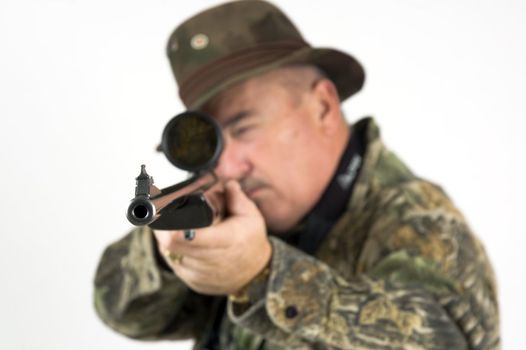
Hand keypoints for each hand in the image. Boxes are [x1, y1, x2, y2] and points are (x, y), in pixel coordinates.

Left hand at [153, 180, 271, 294]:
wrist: (254, 273)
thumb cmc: (251, 241)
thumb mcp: (250, 216)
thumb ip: (236, 198)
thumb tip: (227, 183)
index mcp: (228, 240)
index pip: (191, 236)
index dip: (172, 227)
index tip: (162, 214)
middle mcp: (213, 261)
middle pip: (172, 244)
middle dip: (162, 228)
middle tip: (157, 214)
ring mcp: (201, 275)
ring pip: (170, 254)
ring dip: (165, 239)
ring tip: (169, 226)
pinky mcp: (193, 282)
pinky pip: (173, 264)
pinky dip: (171, 251)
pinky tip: (177, 241)